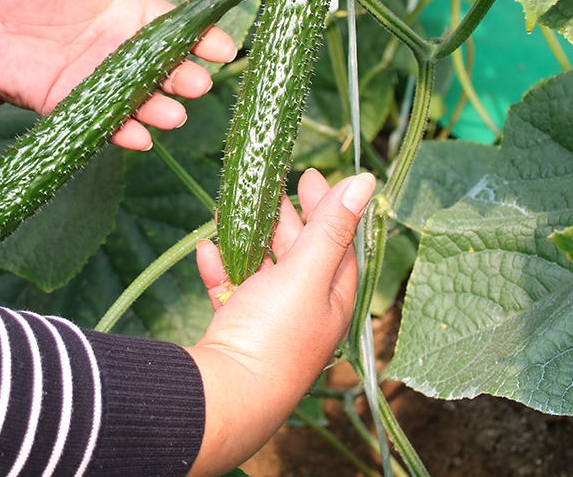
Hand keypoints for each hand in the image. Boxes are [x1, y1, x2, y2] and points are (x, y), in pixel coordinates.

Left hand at [0, 0, 236, 149]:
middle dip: (185, 78)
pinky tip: (137, 138)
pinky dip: (122, 132)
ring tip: (172, 116)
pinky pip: (104, 121)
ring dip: (159, 110)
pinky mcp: (73, 104)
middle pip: (165, 68)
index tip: (226, 49)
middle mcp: (120, 49)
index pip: (174, 26)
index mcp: (127, 12)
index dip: (203, 37)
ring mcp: (99, 79)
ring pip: (140, 99)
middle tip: (197, 85)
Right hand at [186, 168, 375, 476]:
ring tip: (231, 212)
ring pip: (262, 268)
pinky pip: (230, 289)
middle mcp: (305, 310)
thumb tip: (366, 181)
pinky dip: (220, 268)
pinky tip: (206, 250)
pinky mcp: (236, 329)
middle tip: (272, 187)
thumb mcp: (307, 272)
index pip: (338, 242)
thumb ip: (331, 226)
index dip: (328, 206)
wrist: (225, 396)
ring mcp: (269, 320)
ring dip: (247, 239)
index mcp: (331, 298)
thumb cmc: (274, 333)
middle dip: (285, 218)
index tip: (310, 175)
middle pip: (299, 253)